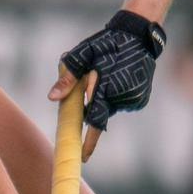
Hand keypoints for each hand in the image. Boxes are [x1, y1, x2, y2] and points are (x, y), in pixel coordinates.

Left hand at [55, 9, 165, 157]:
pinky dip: (117, 96)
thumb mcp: (83, 55)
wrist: (139, 35)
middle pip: (100, 113)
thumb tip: (52, 98)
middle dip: (93, 106)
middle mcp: (122, 98)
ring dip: (106, 98)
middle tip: (93, 82)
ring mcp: (134, 100)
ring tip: (110, 74)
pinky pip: (123, 104)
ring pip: (112, 108)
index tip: (83, 157)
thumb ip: (68, 78)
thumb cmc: (106, 43)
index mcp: (106, 89)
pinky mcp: (140, 100)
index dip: (88, 141)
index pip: (94, 122)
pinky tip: (120, 78)